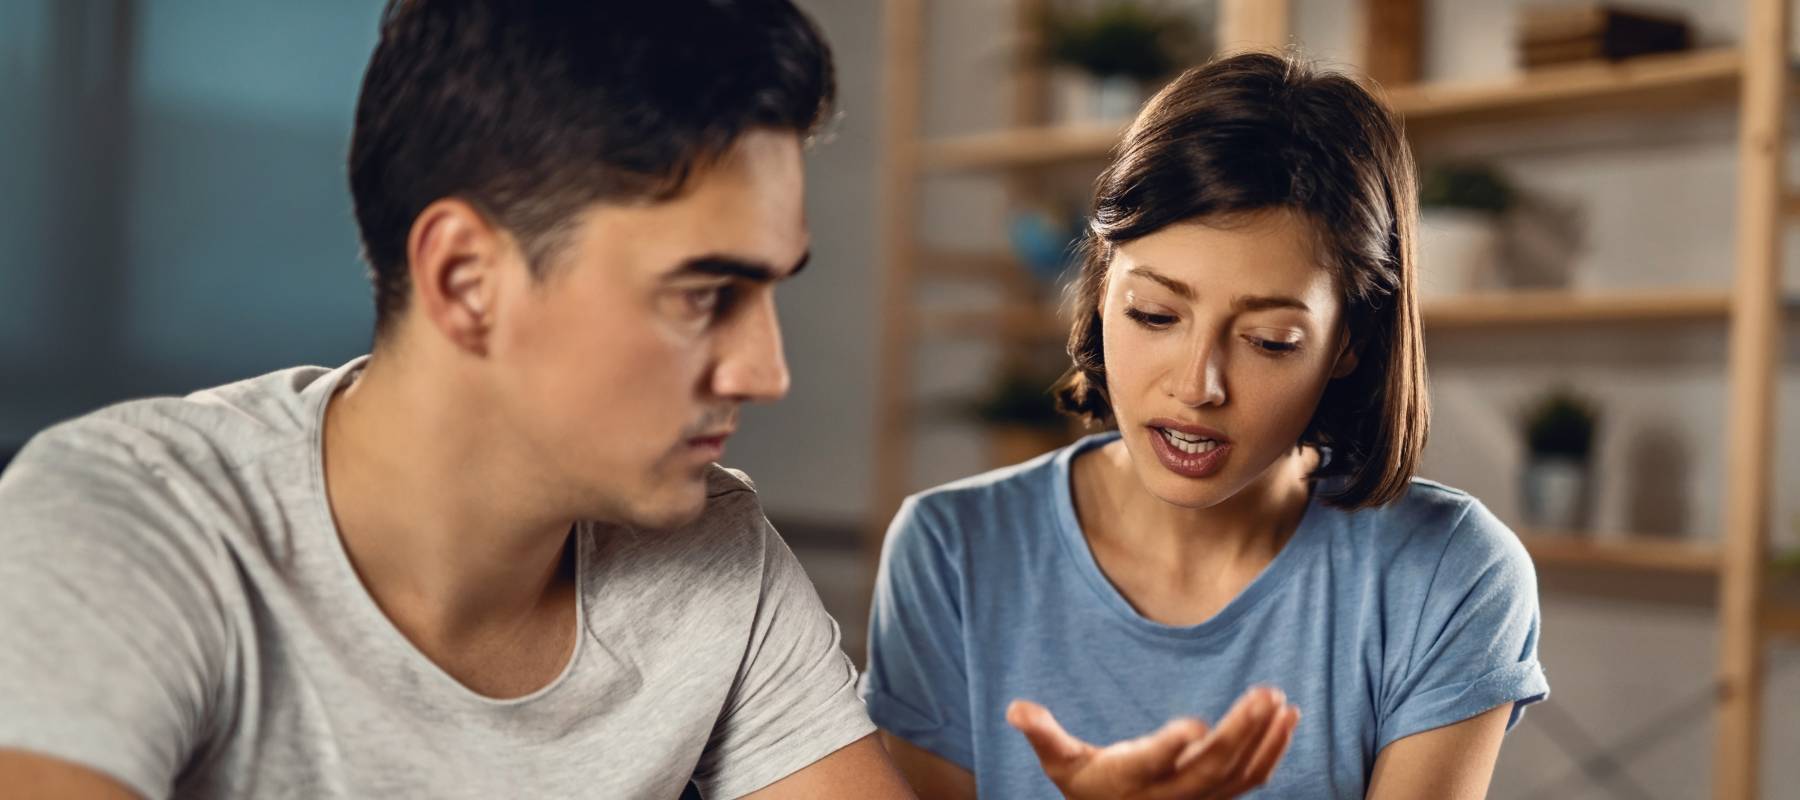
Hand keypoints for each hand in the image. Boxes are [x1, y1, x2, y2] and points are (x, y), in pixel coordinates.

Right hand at [1006, 686, 1299, 799]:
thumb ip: (1043, 733)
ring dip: (1264, 740)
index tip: (1193, 724)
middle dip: (1240, 732)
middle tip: (1265, 693)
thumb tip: (1014, 708)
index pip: (1152, 765)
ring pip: (1238, 776)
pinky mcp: (1219, 797)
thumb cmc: (1088, 785)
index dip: (1171, 749)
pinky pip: (1252, 779)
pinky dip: (1274, 752)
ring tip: (1282, 702)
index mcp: (1127, 780)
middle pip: (1209, 768)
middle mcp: (1168, 796)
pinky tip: (1289, 719)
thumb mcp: (1060, 762)